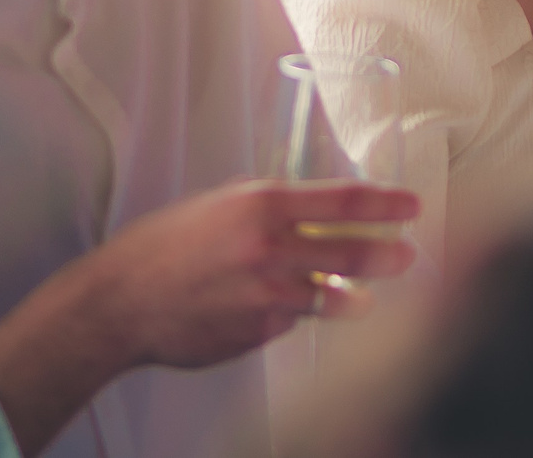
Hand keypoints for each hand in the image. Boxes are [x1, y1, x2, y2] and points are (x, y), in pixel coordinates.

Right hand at [90, 180, 419, 368]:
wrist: (121, 301)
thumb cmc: (166, 246)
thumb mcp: (220, 205)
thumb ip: (269, 209)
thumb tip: (313, 212)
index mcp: (262, 205)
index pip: (344, 200)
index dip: (386, 204)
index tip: (412, 206)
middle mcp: (270, 248)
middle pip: (351, 251)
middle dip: (388, 255)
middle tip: (408, 256)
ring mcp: (266, 295)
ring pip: (331, 296)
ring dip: (354, 297)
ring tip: (364, 298)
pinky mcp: (258, 332)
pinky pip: (292, 322)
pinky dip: (293, 316)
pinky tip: (278, 312)